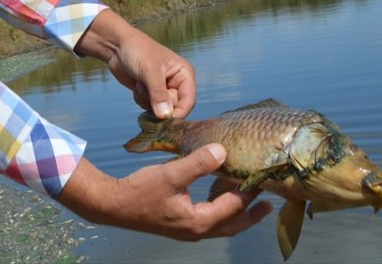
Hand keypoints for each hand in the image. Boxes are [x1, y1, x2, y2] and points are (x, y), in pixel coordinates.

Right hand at [58, 144, 272, 239]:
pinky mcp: (178, 223)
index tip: (262, 179)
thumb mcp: (170, 174)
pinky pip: (208, 219)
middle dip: (250, 214)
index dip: (249, 192)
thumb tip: (222, 151)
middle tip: (269, 204)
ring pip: (220, 224)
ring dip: (236, 213)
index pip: (232, 207)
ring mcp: (186, 229)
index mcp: (198, 221)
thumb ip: (197, 163)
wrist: (113, 205)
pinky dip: (219, 210)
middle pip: (232, 225)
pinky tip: (217, 196)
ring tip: (250, 201)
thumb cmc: (140, 191)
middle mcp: (195, 230)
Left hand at [75, 9, 195, 118]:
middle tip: (145, 89)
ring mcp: (163, 88)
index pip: (189, 101)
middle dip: (157, 103)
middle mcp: (177, 82)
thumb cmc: (138, 51)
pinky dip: (141, 99)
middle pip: (174, 108)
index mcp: (184, 74)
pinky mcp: (150, 93)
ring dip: (147, 101)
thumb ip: (159, 94)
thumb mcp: (150, 71)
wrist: (117, 46)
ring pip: (160, 110)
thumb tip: (165, 116)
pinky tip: (136, 85)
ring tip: (140, 84)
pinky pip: (149, 107)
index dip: (179, 112)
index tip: (164, 120)